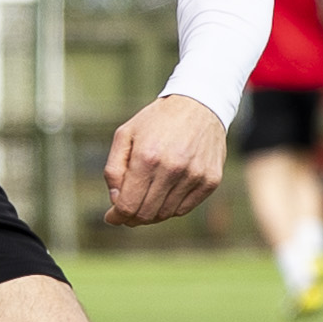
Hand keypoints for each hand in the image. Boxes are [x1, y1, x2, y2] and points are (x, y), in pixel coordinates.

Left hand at [102, 94, 226, 226]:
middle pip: (146, 214)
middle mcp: (172, 169)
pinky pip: (184, 209)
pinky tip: (166, 191)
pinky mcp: (210, 181)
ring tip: (147, 196)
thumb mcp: (125, 135)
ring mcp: (194, 176)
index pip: (128, 205)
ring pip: (165, 214)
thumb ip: (114, 169)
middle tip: (127, 210)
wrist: (199, 104)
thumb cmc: (157, 121)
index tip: (112, 217)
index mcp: (147, 157)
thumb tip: (115, 202)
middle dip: (132, 217)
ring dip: (152, 212)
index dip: (117, 216)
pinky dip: (171, 206)